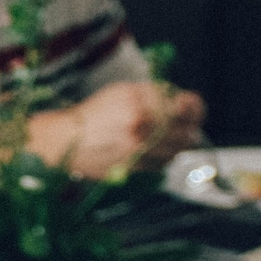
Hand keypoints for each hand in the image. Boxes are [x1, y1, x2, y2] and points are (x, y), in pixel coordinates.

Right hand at [58, 81, 204, 176]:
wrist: (66, 141)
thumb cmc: (93, 114)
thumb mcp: (122, 91)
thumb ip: (152, 94)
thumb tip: (178, 100)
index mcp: (140, 104)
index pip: (184, 107)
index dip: (194, 107)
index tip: (191, 106)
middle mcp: (140, 128)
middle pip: (186, 133)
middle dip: (189, 127)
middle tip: (184, 123)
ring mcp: (138, 151)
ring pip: (177, 152)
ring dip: (177, 144)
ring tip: (167, 136)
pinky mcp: (134, 168)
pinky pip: (162, 164)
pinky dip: (163, 157)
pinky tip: (154, 149)